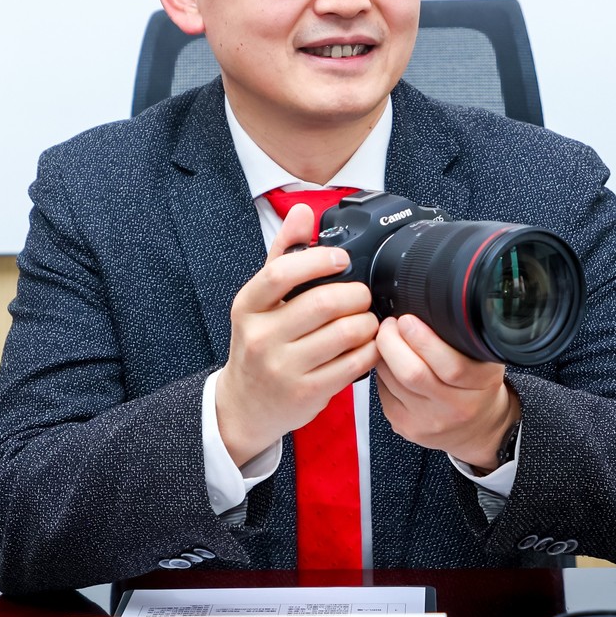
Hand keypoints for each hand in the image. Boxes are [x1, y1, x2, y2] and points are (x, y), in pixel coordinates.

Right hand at [214, 204, 380, 464]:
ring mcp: (283, 367)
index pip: (281, 273)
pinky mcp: (308, 392)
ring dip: (367, 322)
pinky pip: (354, 363)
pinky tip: (367, 344)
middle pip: (323, 303)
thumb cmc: (259, 343)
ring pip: (345, 333)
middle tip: (363, 295)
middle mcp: (261, 337)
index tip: (341, 258)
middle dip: (356, 294)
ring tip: (367, 319)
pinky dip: (370, 350)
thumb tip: (303, 211)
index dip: (318, 260)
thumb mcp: (260, 299)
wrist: (246, 405)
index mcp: (247, 306)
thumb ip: (283, 253)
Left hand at [374, 314, 519, 469]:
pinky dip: (382, 372)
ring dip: (383, 354)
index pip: (452, 365)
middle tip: (390, 324)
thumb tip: (427, 307)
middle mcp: (455, 407)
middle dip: (391, 341)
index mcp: (481, 384)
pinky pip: (382, 392)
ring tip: (388, 340)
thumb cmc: (478, 388)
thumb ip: (465, 338)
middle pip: (412, 373)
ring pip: (391, 380)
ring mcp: (428, 421)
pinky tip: (389, 364)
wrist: (477, 430)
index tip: (407, 320)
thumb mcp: (487, 360)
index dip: (423, 339)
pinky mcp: (405, 426)